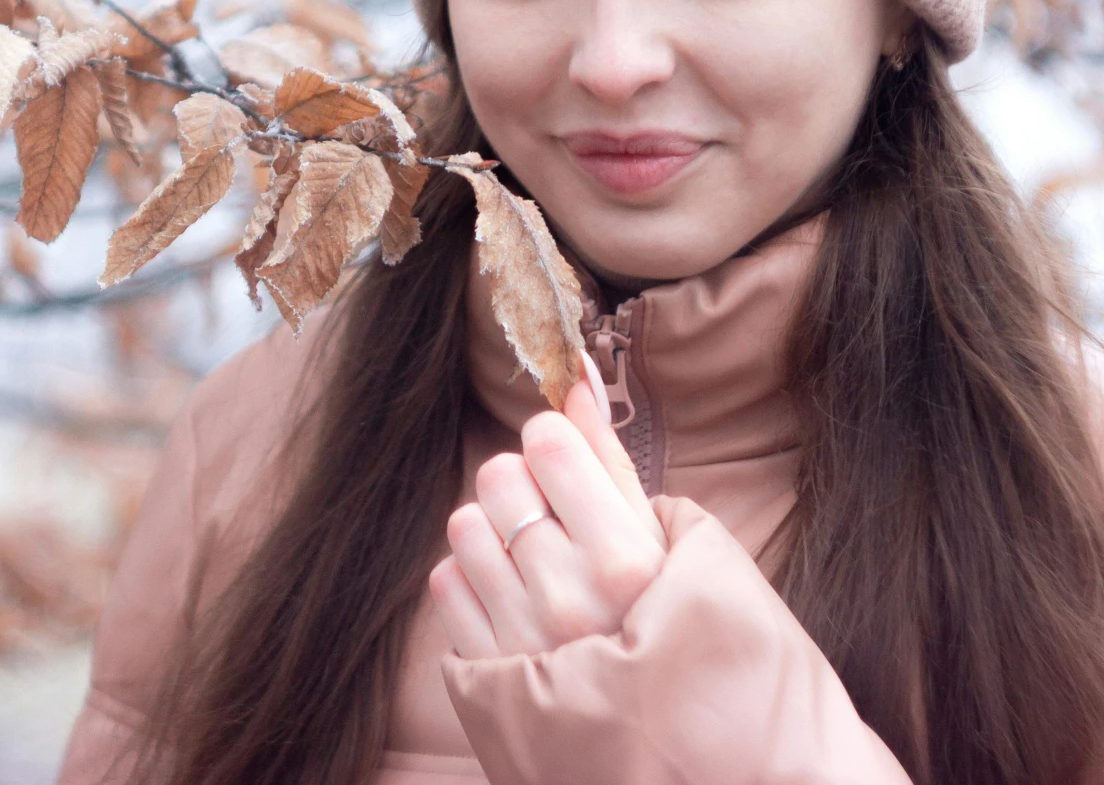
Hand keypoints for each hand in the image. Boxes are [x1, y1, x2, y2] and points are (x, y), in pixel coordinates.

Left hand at [429, 358, 668, 658]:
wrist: (649, 732)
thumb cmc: (658, 616)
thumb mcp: (656, 538)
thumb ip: (608, 453)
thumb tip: (576, 371)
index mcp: (625, 561)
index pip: (548, 443)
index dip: (552, 441)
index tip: (566, 466)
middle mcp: (570, 598)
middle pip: (498, 476)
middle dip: (521, 484)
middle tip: (551, 517)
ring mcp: (521, 636)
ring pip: (464, 524)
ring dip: (493, 532)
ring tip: (531, 560)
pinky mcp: (483, 666)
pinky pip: (445, 580)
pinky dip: (471, 579)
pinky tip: (510, 594)